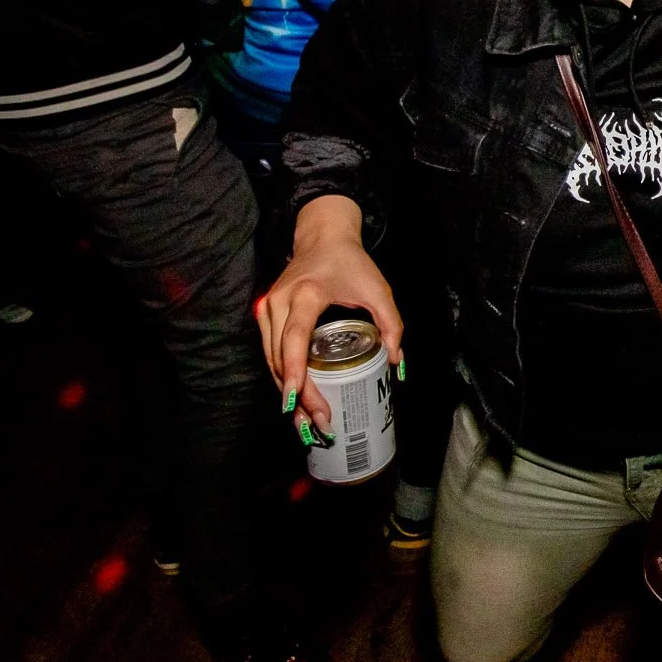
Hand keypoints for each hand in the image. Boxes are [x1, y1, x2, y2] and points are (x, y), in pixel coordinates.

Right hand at [255, 196, 403, 442]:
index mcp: (306, 294)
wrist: (322, 237)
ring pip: (272, 360)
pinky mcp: (265, 315)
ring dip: (288, 393)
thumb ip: (391, 324)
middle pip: (281, 357)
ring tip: (307, 424)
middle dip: (298, 395)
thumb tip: (396, 363)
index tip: (295, 400)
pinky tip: (297, 401)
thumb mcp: (379, 289)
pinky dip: (283, 378)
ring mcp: (268, 309)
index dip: (294, 370)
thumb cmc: (351, 262)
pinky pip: (271, 353)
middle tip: (318, 425)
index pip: (294, 337)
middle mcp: (279, 302)